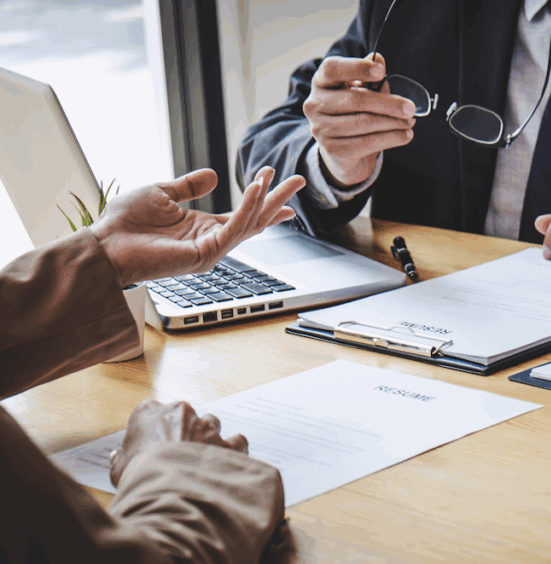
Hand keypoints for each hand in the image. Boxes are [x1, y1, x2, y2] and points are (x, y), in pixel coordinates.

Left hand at [91, 167, 304, 286]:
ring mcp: (210, 250)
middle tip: (299, 179)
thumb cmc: (125, 223)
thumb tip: (214, 175)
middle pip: (255, 220)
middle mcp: (211, 241)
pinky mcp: (206, 254)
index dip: (263, 200)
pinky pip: (234, 228)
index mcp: (202, 229)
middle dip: (277, 200)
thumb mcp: (162, 193)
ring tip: (279, 177)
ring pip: (249, 223)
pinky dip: (247, 207)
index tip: (280, 185)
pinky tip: (255, 188)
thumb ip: (189, 186)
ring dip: (266, 199)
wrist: (104, 243)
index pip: (242, 216)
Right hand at [110, 399, 247, 486]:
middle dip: (181, 431)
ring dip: (208, 438)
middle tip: (175, 454)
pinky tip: (229, 461)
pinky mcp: (227, 443)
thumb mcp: (119, 470)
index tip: (150, 443)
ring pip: (211, 424)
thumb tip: (118, 458)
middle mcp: (181, 412)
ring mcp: (206, 426)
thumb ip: (121, 459)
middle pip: (183, 416)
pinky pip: (236, 441)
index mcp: (149, 412)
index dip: (151, 429)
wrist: (169, 490)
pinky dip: (234, 450)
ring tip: (202, 459)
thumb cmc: (139, 476)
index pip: (149, 412)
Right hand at [303, 53, 416, 186]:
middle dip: (388, 104)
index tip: (381, 71)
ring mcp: (321, 128)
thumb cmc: (352, 111)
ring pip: (364, 123)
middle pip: (355, 99)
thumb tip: (379, 59)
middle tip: (410, 108)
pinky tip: (405, 135)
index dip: (357, 67)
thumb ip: (369, 76)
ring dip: (393, 123)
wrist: (342, 148)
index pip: (333, 69)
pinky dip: (391, 138)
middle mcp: (315, 104)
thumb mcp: (360, 89)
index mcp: (321, 81)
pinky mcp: (333, 149)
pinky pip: (367, 143)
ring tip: (410, 122)